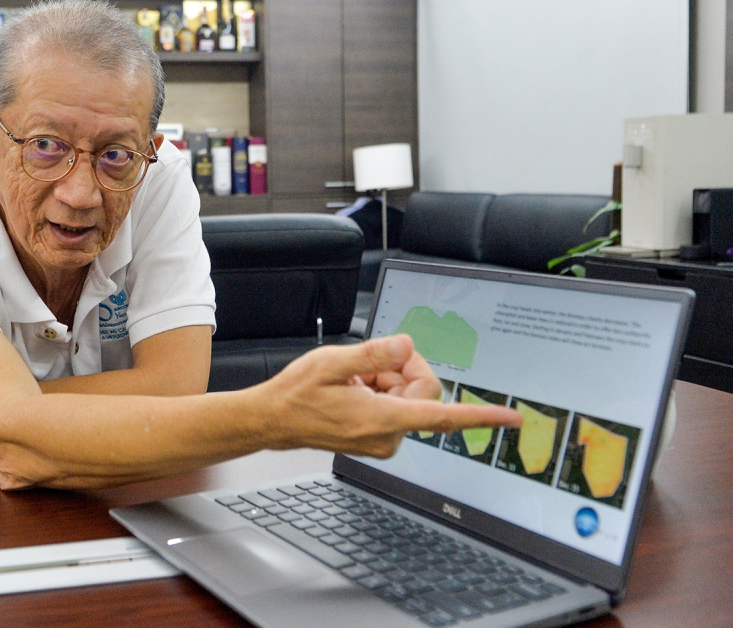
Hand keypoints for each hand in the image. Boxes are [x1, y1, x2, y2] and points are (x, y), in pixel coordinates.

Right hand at [257, 335, 522, 458]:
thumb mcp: (332, 363)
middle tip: (366, 366)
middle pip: (424, 391)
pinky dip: (381, 390)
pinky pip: (397, 406)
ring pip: (410, 396)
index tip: (511, 418)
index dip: (481, 415)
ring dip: (386, 380)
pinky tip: (354, 388)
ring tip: (352, 380)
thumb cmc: (298, 395)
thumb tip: (407, 346)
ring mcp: (384, 440)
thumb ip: (374, 354)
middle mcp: (388, 436)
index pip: (442, 416)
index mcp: (382, 419)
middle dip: (401, 370)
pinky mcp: (379, 438)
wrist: (275, 420)